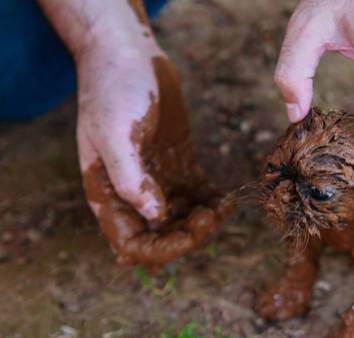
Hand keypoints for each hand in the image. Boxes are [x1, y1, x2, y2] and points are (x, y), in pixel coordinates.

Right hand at [38, 0, 232, 264]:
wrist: (126, 53)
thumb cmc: (112, 91)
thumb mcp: (114, 135)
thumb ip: (129, 179)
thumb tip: (155, 217)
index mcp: (108, 192)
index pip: (131, 243)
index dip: (160, 249)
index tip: (188, 235)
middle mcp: (132, 192)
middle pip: (161, 235)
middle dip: (188, 234)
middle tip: (211, 215)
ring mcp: (156, 179)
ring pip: (182, 218)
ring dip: (203, 221)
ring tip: (223, 206)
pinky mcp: (177, 163)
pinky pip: (196, 195)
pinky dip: (212, 202)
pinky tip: (227, 199)